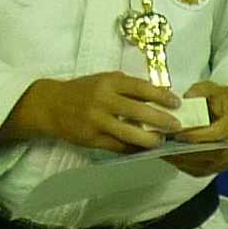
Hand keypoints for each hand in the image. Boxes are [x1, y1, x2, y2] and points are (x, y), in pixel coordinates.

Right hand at [5, 73, 180, 152]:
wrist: (51, 105)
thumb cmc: (83, 91)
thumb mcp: (104, 80)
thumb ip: (127, 87)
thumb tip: (158, 96)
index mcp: (109, 82)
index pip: (141, 87)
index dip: (161, 96)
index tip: (176, 103)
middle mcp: (103, 100)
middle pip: (137, 111)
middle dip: (161, 119)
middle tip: (176, 125)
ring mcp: (96, 120)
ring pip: (128, 132)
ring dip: (148, 139)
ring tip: (160, 141)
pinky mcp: (91, 138)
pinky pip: (116, 145)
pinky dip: (131, 148)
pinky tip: (141, 148)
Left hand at [166, 82, 227, 177]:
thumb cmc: (222, 102)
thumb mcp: (211, 89)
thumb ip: (199, 91)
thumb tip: (186, 99)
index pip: (215, 135)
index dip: (195, 136)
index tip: (177, 134)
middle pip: (208, 153)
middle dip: (185, 150)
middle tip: (165, 145)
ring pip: (202, 165)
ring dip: (181, 159)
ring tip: (163, 150)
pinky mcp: (219, 167)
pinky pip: (199, 171)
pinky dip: (183, 165)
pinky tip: (171, 156)